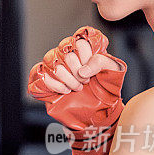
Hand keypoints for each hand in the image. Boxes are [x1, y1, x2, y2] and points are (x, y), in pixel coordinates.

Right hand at [27, 26, 127, 154]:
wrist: (97, 117)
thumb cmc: (106, 94)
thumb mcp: (115, 74)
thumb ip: (104, 61)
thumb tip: (84, 68)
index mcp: (85, 49)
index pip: (80, 37)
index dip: (86, 52)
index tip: (93, 68)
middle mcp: (68, 56)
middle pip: (65, 50)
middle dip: (77, 69)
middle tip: (85, 82)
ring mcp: (54, 69)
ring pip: (51, 62)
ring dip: (66, 77)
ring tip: (76, 88)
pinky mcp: (43, 83)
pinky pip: (39, 76)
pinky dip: (53, 84)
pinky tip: (64, 91)